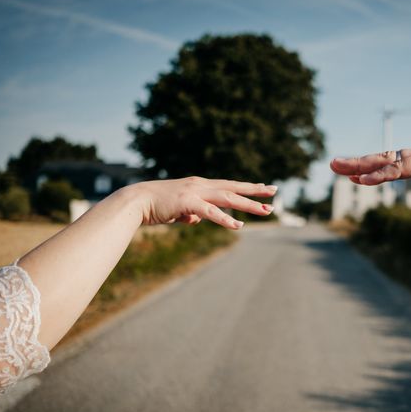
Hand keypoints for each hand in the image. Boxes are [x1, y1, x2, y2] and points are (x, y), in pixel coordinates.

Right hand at [129, 177, 277, 227]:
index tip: (264, 188)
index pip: (229, 185)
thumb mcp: (179, 210)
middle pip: (234, 187)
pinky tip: (238, 226)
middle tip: (275, 192)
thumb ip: (191, 213)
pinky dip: (225, 219)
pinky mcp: (187, 202)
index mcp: (200, 185)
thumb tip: (197, 220)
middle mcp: (201, 185)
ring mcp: (195, 192)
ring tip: (266, 211)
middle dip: (255, 190)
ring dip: (248, 205)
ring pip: (228, 198)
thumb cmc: (156, 206)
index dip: (247, 187)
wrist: (136, 201)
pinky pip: (210, 211)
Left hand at [330, 145, 410, 200]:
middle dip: (357, 162)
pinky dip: (380, 173)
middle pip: (381, 158)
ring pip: (385, 160)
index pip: (390, 164)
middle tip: (333, 163)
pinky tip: (364, 178)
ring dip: (360, 164)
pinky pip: (399, 168)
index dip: (371, 169)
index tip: (352, 174)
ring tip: (338, 166)